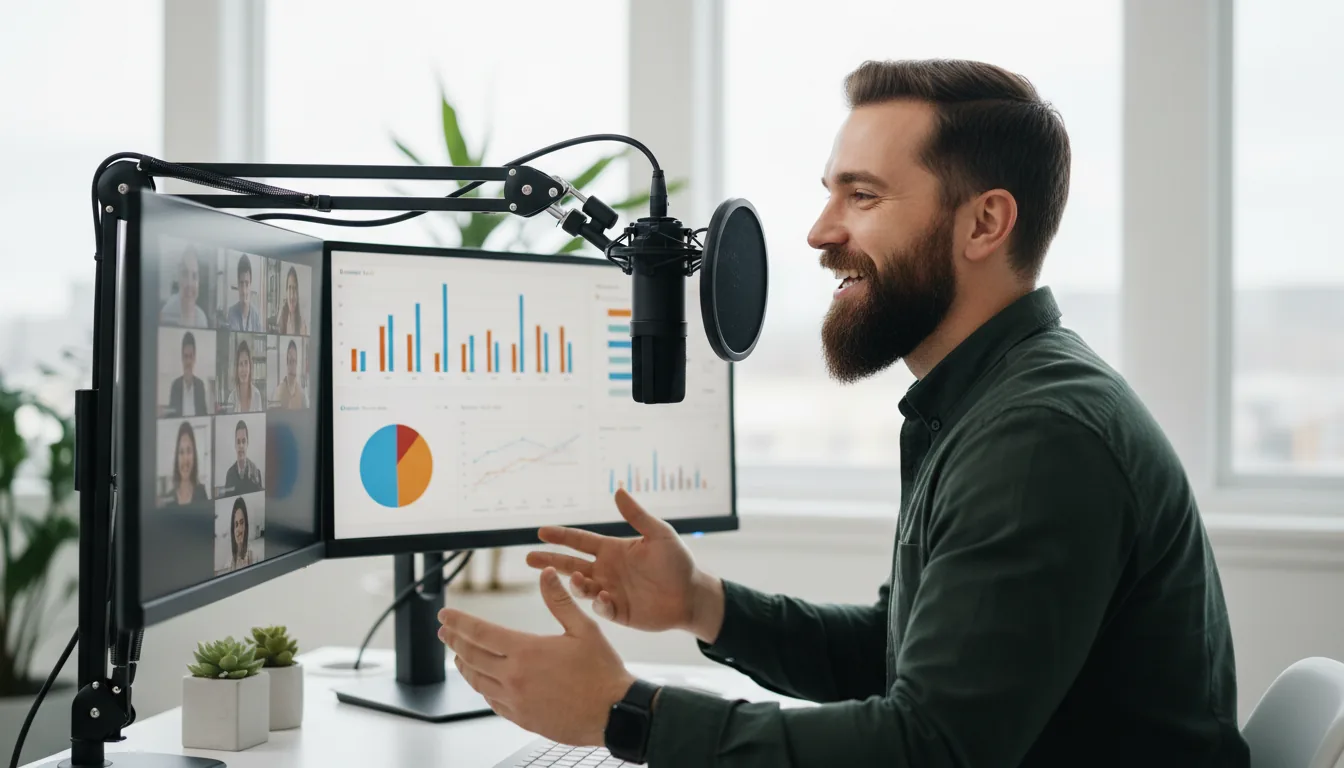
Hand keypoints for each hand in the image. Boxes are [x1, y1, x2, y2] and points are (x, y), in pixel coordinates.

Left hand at [438, 567, 634, 746]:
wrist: (614, 713)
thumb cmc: (602, 671)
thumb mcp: (584, 629)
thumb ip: (560, 601)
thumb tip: (547, 575)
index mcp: (527, 651)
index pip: (481, 632)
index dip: (460, 622)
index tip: (445, 615)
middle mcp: (515, 677)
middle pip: (472, 656)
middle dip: (454, 641)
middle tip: (445, 632)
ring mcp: (516, 700)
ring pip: (478, 681)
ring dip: (464, 665)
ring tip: (459, 655)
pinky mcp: (522, 717)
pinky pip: (492, 701)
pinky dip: (482, 687)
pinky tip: (484, 682)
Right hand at [526, 489, 723, 640]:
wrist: (691, 594)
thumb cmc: (677, 562)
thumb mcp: (659, 534)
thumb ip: (637, 515)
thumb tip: (618, 490)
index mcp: (612, 550)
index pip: (580, 541)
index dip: (560, 536)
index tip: (540, 532)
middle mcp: (606, 570)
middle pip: (570, 564)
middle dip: (549, 561)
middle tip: (528, 558)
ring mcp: (609, 591)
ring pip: (580, 587)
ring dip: (573, 583)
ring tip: (573, 578)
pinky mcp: (617, 612)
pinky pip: (601, 608)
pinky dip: (598, 602)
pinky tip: (602, 597)